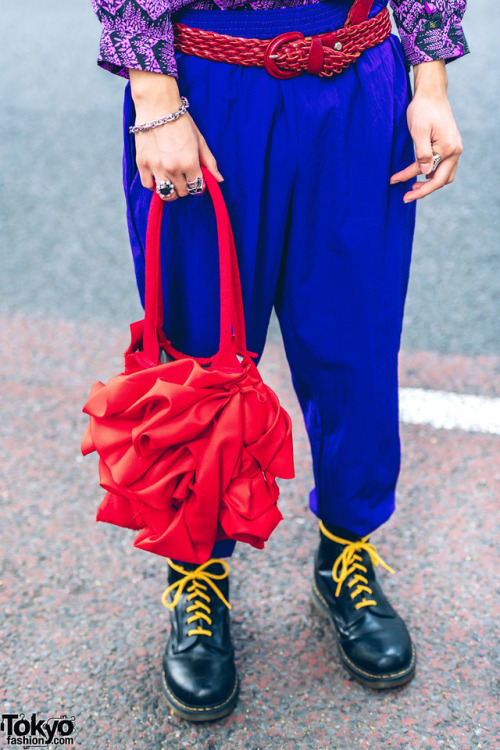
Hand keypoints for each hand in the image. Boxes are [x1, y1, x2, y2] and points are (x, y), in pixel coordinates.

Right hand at [129, 69, 223, 200]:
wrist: (157, 106)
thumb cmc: (181, 121)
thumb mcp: (200, 141)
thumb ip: (210, 162)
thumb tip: (219, 179)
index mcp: (189, 163)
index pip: (196, 187)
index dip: (197, 184)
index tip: (194, 177)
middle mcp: (173, 168)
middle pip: (182, 192)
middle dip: (185, 186)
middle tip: (183, 176)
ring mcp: (156, 167)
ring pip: (166, 193)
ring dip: (171, 190)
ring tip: (171, 180)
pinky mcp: (142, 164)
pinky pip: (148, 185)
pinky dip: (154, 185)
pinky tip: (158, 177)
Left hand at [390, 60, 462, 202]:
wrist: (431, 93)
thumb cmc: (423, 109)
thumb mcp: (419, 131)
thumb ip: (422, 153)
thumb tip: (424, 173)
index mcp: (448, 149)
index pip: (430, 174)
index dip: (410, 180)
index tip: (394, 182)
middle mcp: (455, 151)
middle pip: (442, 180)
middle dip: (423, 191)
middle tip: (406, 197)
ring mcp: (455, 148)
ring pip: (445, 176)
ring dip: (430, 184)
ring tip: (413, 188)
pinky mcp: (450, 146)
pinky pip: (445, 167)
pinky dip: (434, 174)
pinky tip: (421, 175)